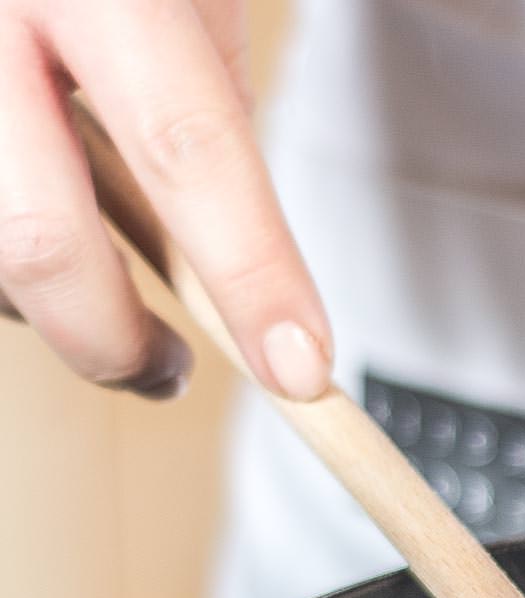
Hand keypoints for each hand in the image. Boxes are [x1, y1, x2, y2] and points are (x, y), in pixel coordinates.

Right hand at [0, 0, 328, 400]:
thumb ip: (199, 111)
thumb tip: (225, 266)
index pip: (186, 145)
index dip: (250, 270)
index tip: (301, 367)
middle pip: (33, 238)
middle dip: (107, 339)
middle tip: (166, 369)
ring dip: (36, 303)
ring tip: (98, 296)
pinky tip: (33, 245)